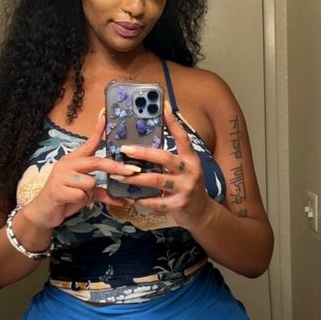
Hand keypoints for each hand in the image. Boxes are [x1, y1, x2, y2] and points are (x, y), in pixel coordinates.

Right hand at [25, 113, 139, 229]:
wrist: (43, 212)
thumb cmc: (65, 199)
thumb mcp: (84, 193)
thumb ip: (100, 191)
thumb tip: (122, 198)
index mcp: (73, 161)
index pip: (88, 143)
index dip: (98, 130)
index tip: (105, 116)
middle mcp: (67, 164)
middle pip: (96, 162)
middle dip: (115, 168)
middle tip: (131, 172)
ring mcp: (60, 176)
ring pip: (90, 183)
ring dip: (89, 195)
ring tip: (80, 198)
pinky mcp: (57, 189)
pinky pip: (82, 195)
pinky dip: (82, 202)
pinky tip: (72, 202)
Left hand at [110, 105, 212, 229]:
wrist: (202, 212)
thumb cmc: (189, 185)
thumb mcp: (187, 167)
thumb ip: (174, 154)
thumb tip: (157, 132)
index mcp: (191, 158)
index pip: (182, 137)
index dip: (173, 122)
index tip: (162, 106)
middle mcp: (190, 171)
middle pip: (165, 158)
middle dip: (143, 153)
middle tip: (124, 149)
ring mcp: (185, 188)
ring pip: (156, 180)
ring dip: (135, 178)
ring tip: (118, 176)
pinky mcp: (178, 205)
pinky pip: (156, 201)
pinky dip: (142, 199)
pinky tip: (131, 197)